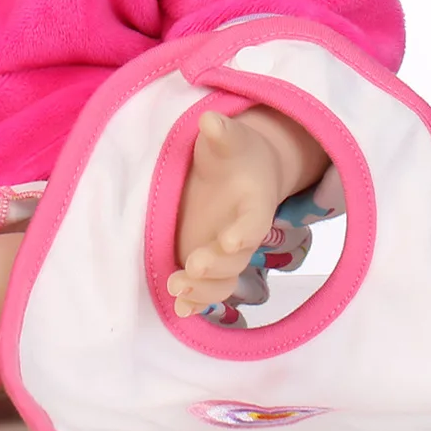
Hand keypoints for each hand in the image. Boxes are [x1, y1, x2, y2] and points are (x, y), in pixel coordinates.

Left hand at [166, 108, 316, 316]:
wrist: (240, 171)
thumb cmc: (232, 152)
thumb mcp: (227, 139)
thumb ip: (222, 133)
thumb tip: (211, 121)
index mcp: (254, 204)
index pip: (254, 222)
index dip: (243, 233)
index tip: (229, 240)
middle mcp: (242, 234)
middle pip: (236, 258)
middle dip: (216, 265)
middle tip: (192, 266)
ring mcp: (225, 252)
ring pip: (223, 280)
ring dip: (203, 290)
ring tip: (176, 291)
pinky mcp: (208, 260)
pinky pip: (209, 288)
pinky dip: (196, 301)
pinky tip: (179, 310)